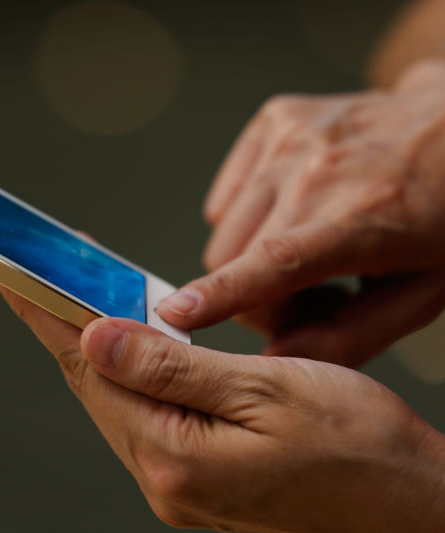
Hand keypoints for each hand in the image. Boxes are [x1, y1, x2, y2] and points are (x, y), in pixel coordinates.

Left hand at [0, 285, 444, 531]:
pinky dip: (130, 378)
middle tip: (38, 277)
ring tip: (74, 302)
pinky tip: (129, 352)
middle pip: (94, 387)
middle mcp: (166, 481)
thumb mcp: (267, 393)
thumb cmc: (362, 451)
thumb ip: (173, 368)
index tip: (13, 275)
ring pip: (117, 403)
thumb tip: (98, 337)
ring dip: (94, 350)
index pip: (89, 368)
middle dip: (61, 326)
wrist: (414, 510)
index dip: (47, 314)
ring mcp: (181, 488)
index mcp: (174, 456)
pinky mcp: (200, 484)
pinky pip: (145, 419)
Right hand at [158, 59, 444, 367]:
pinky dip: (245, 221)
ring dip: (247, 260)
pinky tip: (289, 214)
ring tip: (301, 253)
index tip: (176, 313)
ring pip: (223, 231)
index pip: (278, 260)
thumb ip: (350, 337)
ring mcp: (291, 137)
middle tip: (306, 297)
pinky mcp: (274, 121)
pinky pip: (225, 198)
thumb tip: (274, 359)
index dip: (224, 292)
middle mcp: (320, 167)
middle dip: (256, 298)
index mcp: (367, 216)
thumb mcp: (422, 293)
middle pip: (233, 259)